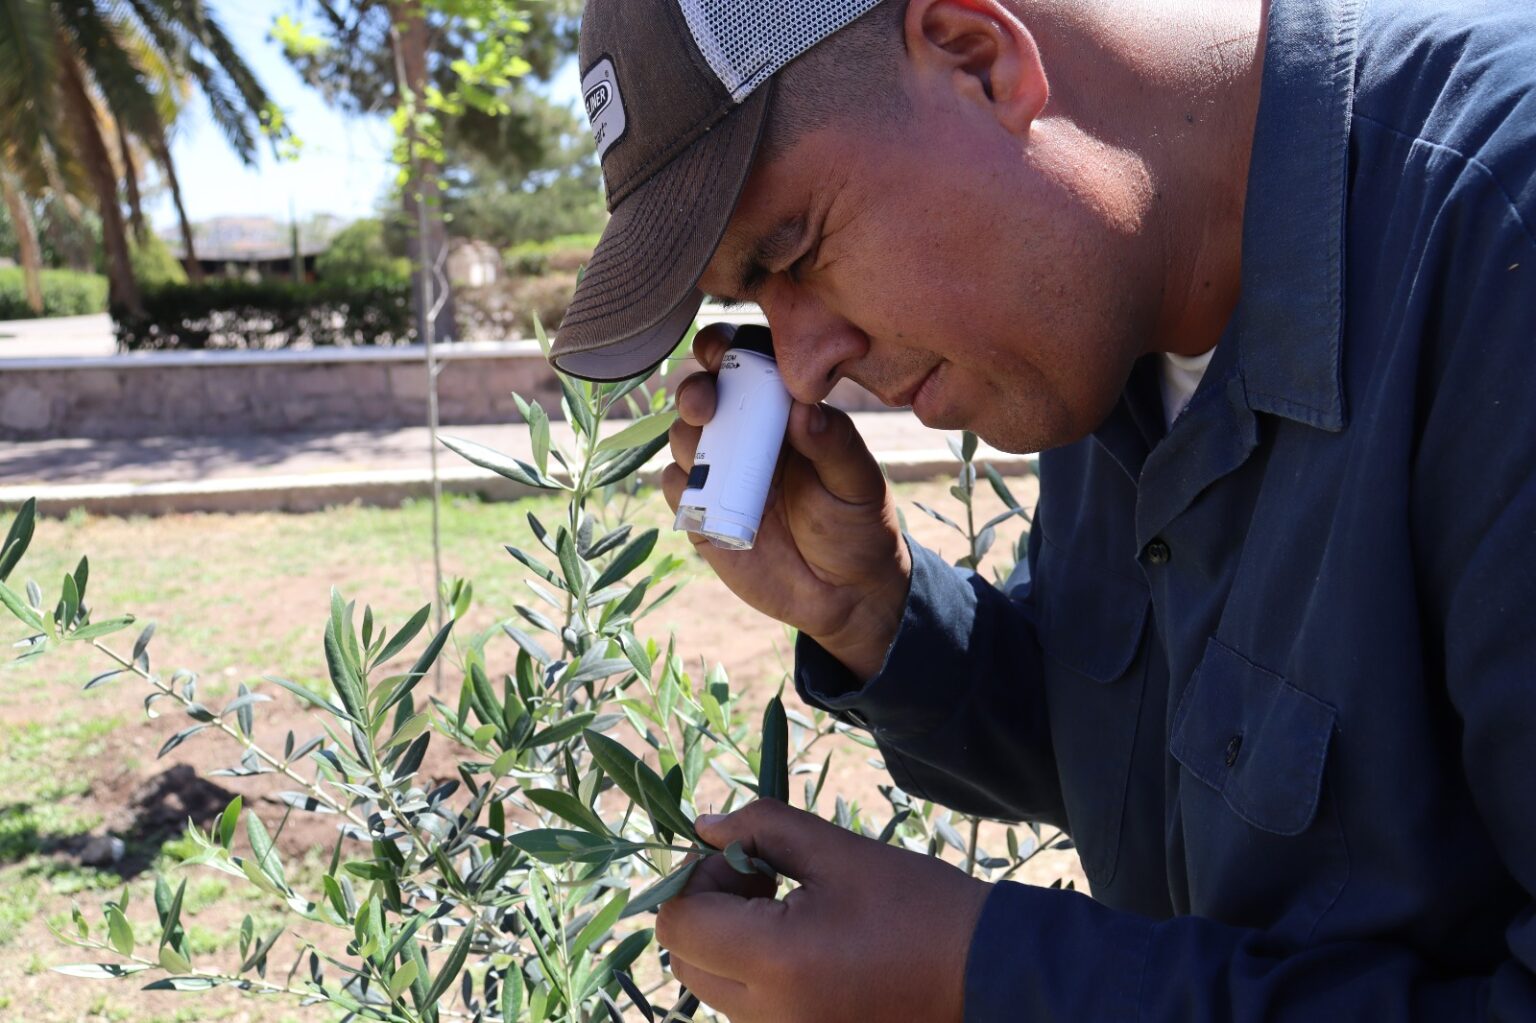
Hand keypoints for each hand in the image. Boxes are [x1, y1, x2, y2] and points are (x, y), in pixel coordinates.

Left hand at [656, 800, 991, 1022]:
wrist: (992, 976)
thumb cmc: (920, 906)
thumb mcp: (840, 852)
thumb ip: (764, 830)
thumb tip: (705, 828)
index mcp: (775, 963)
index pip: (679, 924)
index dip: (699, 879)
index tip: (749, 857)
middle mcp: (767, 1017)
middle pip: (685, 960)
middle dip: (707, 908)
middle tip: (763, 877)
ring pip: (712, 985)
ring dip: (728, 940)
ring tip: (790, 907)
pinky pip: (747, 1008)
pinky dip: (754, 972)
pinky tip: (805, 942)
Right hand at [661, 325, 911, 679]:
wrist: (846, 596)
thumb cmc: (858, 525)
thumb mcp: (858, 484)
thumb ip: (835, 445)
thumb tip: (804, 409)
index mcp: (781, 413)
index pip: (743, 364)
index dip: (725, 348)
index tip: (724, 350)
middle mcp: (743, 436)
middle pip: (700, 394)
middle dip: (694, 390)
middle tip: (705, 404)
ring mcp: (719, 474)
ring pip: (681, 437)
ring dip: (686, 435)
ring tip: (710, 451)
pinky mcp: (701, 515)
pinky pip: (674, 488)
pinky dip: (679, 484)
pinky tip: (703, 496)